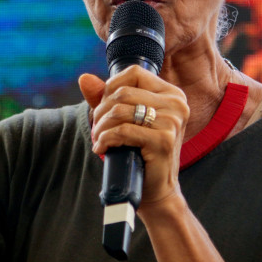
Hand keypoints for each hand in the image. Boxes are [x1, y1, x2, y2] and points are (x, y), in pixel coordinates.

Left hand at [78, 65, 189, 203]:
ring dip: (101, 127)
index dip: (111, 87)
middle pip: (123, 92)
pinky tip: (102, 148)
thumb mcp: (123, 119)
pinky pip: (122, 131)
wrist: (157, 189)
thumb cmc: (140, 152)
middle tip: (97, 128)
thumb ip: (105, 97)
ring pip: (120, 110)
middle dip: (101, 111)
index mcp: (171, 94)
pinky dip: (105, 139)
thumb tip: (84, 78)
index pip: (134, 73)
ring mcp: (172, 122)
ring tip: (99, 138)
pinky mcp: (164, 140)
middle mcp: (176, 104)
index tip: (104, 107)